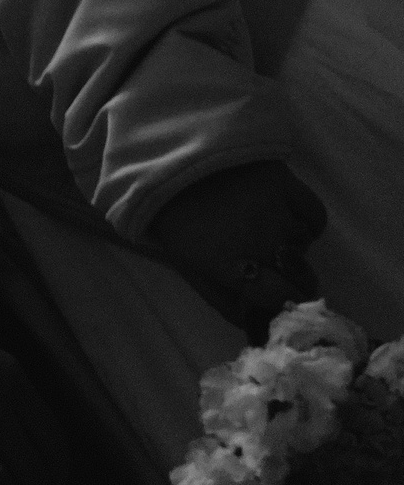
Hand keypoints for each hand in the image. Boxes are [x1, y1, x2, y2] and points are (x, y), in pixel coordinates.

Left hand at [147, 161, 327, 335]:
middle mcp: (263, 243)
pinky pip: (314, 214)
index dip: (285, 302)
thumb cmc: (176, 219)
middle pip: (302, 278)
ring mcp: (278, 210)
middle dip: (292, 279)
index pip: (284, 300)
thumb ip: (222, 300)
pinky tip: (288, 216)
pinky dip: (307, 221)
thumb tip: (252, 322)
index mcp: (237, 268)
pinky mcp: (286, 181)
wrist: (169, 162)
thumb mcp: (190, 267)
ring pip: (303, 244)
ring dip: (291, 245)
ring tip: (265, 230)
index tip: (280, 299)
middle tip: (275, 267)